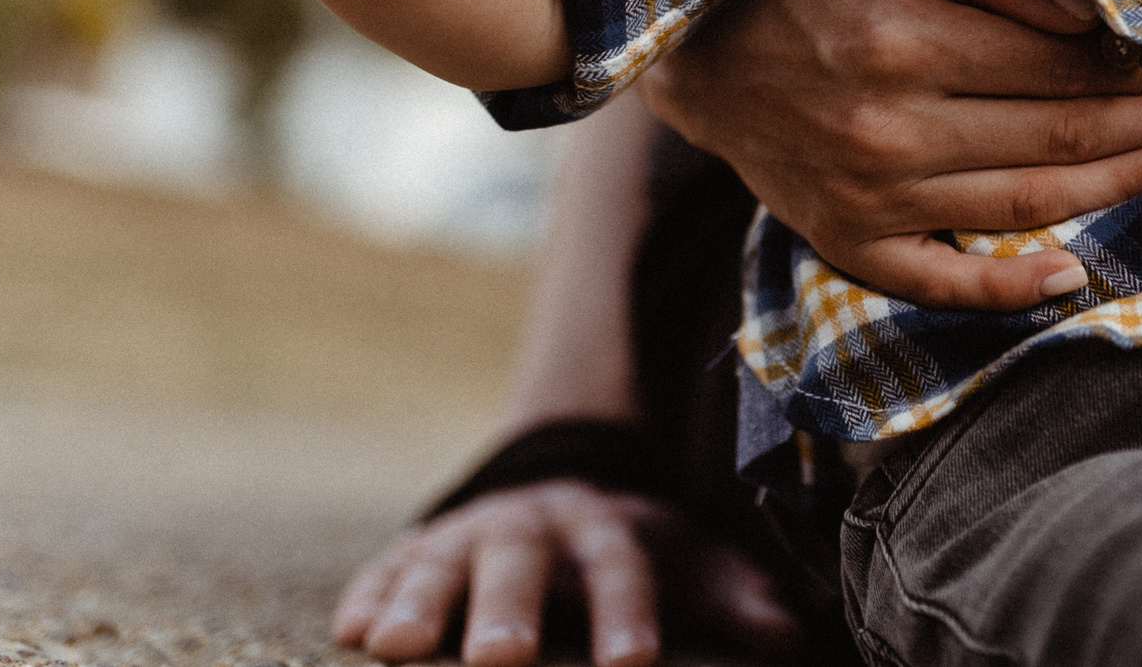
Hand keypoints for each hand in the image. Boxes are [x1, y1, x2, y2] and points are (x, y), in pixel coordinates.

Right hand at [332, 480, 800, 666]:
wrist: (561, 492)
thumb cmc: (631, 551)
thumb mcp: (687, 562)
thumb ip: (735, 596)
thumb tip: (791, 634)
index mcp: (605, 526)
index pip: (621, 564)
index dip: (626, 614)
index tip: (632, 665)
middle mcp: (534, 522)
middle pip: (522, 558)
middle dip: (508, 608)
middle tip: (499, 662)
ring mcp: (470, 533)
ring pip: (443, 559)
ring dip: (418, 600)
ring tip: (391, 648)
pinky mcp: (418, 550)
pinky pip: (388, 566)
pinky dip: (370, 593)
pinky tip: (350, 629)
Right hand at [643, 0, 1141, 310]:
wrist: (700, 59)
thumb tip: (1092, 10)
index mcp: (904, 41)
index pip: (1059, 63)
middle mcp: (890, 128)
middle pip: (1058, 137)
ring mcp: (871, 199)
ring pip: (1027, 205)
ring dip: (1122, 188)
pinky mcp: (851, 245)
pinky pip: (943, 283)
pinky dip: (1011, 290)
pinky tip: (1074, 276)